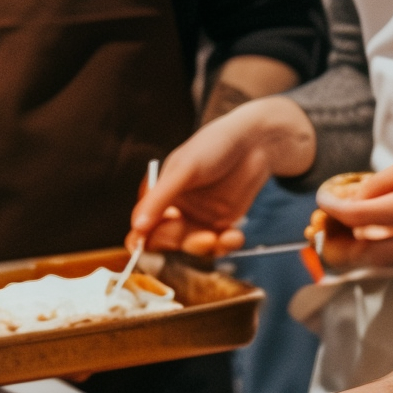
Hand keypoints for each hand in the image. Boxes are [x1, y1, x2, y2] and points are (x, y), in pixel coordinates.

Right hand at [128, 98, 316, 257]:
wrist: (255, 141)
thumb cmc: (213, 145)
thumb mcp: (184, 169)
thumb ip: (160, 199)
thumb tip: (137, 227)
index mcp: (159, 194)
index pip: (142, 226)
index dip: (142, 242)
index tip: (147, 252)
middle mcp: (176, 209)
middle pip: (168, 241)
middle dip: (182, 243)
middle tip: (203, 238)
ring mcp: (199, 218)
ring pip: (193, 247)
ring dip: (205, 247)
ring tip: (219, 238)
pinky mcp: (222, 224)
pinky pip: (218, 245)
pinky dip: (225, 245)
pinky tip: (235, 236)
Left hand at [328, 146, 392, 268]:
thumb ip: (381, 183)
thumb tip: (348, 200)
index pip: (362, 217)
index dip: (334, 209)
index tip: (322, 198)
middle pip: (364, 252)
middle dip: (336, 238)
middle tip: (320, 221)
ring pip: (376, 261)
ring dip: (352, 247)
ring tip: (336, 225)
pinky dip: (374, 247)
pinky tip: (364, 229)